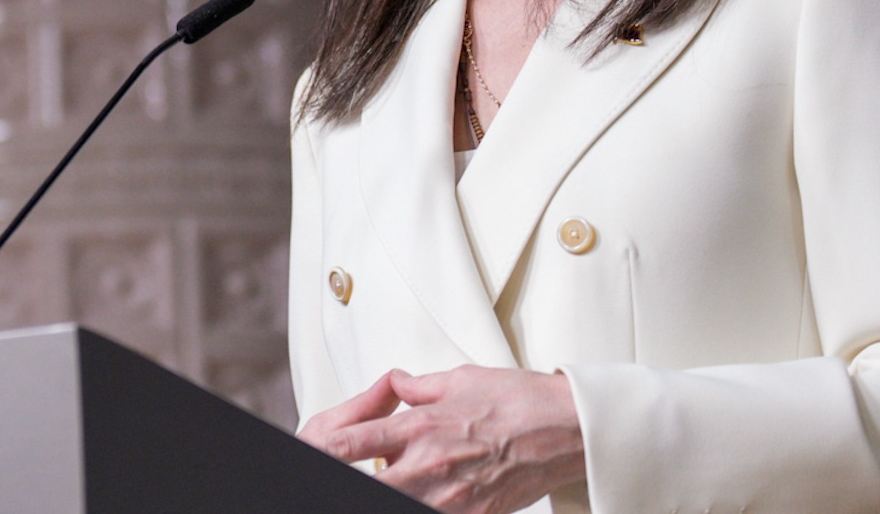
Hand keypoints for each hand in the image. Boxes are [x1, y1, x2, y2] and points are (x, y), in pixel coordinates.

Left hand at [298, 366, 585, 513]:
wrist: (567, 428)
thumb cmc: (519, 400)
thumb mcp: (460, 379)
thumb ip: (418, 387)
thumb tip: (395, 384)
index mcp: (421, 427)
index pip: (354, 442)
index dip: (326, 451)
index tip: (311, 452)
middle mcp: (430, 464)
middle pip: (369, 483)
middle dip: (351, 480)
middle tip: (342, 474)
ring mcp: (452, 495)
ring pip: (401, 502)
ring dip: (389, 491)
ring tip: (390, 479)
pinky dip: (425, 506)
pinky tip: (424, 496)